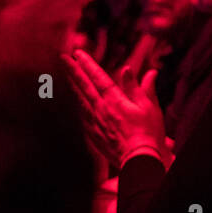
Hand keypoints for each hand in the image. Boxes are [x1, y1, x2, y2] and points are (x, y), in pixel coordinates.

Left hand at [64, 50, 166, 166]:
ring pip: (80, 100)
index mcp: (115, 100)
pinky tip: (75, 102)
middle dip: (73, 70)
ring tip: (66, 76)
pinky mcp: (94, 135)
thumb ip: (137, 87)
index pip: (98, 77)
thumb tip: (129, 69)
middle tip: (62, 58)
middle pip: (84, 86)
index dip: (87, 64)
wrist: (139, 159)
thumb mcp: (148, 106)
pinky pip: (82, 117)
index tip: (77, 53)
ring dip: (72, 86)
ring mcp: (95, 123)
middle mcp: (101, 109)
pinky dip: (78, 106)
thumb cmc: (148, 133)